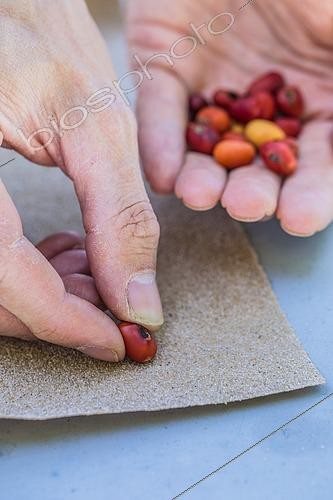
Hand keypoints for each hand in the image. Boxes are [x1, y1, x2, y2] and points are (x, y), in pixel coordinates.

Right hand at [0, 0, 162, 360]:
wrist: (1, 0)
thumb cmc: (35, 30)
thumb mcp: (93, 125)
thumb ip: (119, 218)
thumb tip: (139, 301)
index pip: (9, 281)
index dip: (69, 324)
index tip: (119, 341)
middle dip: (60, 314)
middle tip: (114, 302)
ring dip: (44, 296)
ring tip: (91, 267)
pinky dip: (25, 270)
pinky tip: (60, 250)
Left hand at [127, 0, 332, 235]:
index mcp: (320, 96)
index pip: (319, 157)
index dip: (314, 190)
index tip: (303, 218)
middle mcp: (266, 100)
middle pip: (259, 160)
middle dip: (254, 188)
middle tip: (247, 206)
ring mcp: (215, 84)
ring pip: (208, 144)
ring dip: (204, 176)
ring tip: (199, 196)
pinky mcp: (165, 63)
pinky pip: (160, 109)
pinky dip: (160, 142)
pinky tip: (164, 176)